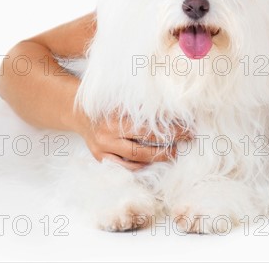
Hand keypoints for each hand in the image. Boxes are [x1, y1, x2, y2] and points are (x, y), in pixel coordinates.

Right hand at [73, 108, 191, 170]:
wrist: (80, 114)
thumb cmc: (107, 105)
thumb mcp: (123, 101)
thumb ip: (142, 106)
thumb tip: (172, 110)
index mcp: (115, 119)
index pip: (149, 127)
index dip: (170, 129)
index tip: (188, 127)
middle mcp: (108, 136)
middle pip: (144, 145)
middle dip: (168, 144)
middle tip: (187, 138)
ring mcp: (104, 150)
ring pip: (135, 160)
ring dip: (157, 158)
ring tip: (173, 153)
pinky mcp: (101, 160)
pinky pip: (124, 168)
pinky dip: (140, 166)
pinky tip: (153, 162)